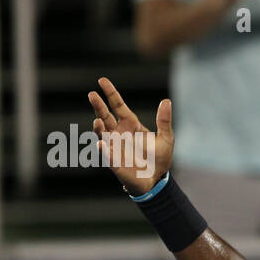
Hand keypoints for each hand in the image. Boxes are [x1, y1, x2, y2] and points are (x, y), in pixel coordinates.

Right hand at [87, 77, 172, 194]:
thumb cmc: (159, 158)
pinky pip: (107, 154)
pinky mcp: (115, 162)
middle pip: (105, 116)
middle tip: (92, 94)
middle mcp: (119, 133)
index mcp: (130, 124)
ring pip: (102, 134)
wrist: (156, 179)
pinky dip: (104, 149)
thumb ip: (164, 120)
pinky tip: (101, 143)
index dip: (110, 93)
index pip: (118, 105)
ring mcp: (115, 147)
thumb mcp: (166, 138)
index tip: (102, 80)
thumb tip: (166, 101)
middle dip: (98, 106)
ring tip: (98, 121)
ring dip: (99, 128)